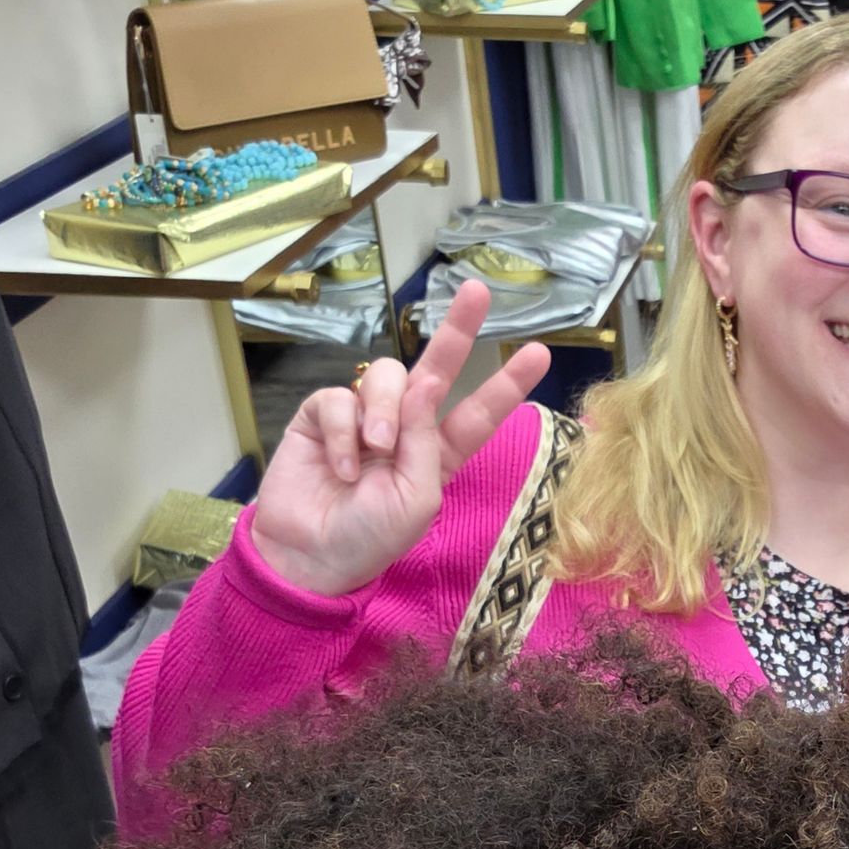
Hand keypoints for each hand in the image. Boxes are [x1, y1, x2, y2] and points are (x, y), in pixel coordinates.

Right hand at [248, 281, 551, 600]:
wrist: (309, 557)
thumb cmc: (369, 538)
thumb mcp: (416, 498)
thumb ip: (426, 441)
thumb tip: (425, 383)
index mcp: (438, 454)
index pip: (478, 412)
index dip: (506, 383)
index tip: (538, 352)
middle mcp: (405, 429)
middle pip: (435, 367)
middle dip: (458, 329)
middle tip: (478, 291)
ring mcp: (362, 418)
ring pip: (384, 376)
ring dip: (383, 410)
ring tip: (374, 450)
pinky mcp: (320, 416)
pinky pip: (338, 398)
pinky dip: (341, 433)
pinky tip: (340, 466)